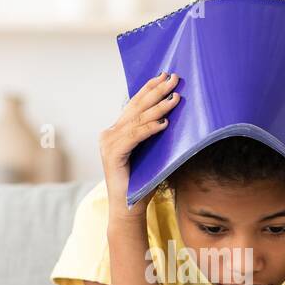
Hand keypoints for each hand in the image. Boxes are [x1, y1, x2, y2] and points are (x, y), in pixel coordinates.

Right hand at [99, 71, 180, 224]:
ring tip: (175, 98)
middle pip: (136, 107)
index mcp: (117, 131)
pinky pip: (134, 137)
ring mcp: (109, 144)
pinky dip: (149, 129)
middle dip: (156, 91)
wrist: (129, 209)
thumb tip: (176, 116)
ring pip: (137, 120)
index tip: (164, 75)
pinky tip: (164, 122)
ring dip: (158, 107)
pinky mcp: (113, 156)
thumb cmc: (143, 182)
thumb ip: (155, 135)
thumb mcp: (152, 153)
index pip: (134, 104)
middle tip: (173, 78)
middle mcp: (110, 134)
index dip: (149, 88)